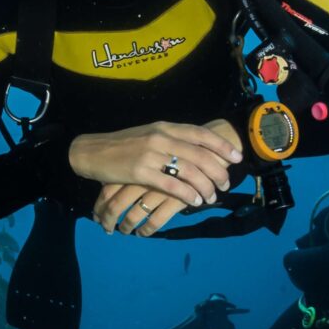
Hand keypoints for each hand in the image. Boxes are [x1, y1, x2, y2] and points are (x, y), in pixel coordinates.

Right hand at [69, 121, 242, 235]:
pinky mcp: (141, 172)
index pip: (200, 134)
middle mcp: (161, 138)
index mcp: (165, 127)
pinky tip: (194, 201)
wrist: (92, 151)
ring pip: (189, 171)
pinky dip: (187, 194)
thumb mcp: (149, 134)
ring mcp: (151, 155)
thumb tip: (196, 151)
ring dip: (205, 186)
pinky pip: (172, 185)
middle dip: (218, 171)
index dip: (221, 145)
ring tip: (211, 197)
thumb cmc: (122, 145)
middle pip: (200, 155)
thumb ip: (171, 139)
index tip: (236, 157)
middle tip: (226, 183)